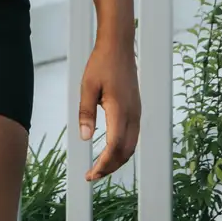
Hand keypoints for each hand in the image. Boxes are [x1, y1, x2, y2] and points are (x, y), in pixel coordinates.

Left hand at [78, 39, 140, 180]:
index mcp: (119, 109)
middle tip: (93, 175)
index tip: (91, 174)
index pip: (114, 147)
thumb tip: (84, 138)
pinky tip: (111, 150)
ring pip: (132, 146)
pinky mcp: (136, 109)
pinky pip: (133, 137)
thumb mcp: (87, 86)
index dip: (104, 164)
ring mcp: (137, 112)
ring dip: (117, 160)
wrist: (119, 45)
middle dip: (110, 167)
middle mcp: (132, 114)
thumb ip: (86, 113)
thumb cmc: (101, 63)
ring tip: (101, 167)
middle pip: (125, 152)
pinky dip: (123, 150)